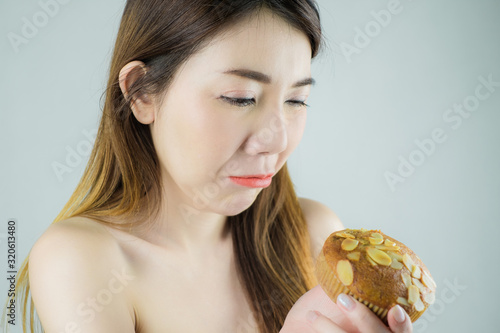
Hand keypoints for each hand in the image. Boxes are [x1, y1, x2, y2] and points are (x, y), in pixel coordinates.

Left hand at [280, 285, 412, 332]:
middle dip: (362, 318)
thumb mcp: (353, 301)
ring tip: (312, 315)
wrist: (306, 331)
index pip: (403, 330)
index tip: (395, 309)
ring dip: (330, 329)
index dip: (402, 323)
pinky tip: (309, 318)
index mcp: (389, 330)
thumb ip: (356, 287)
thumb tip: (344, 255)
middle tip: (342, 299)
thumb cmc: (339, 317)